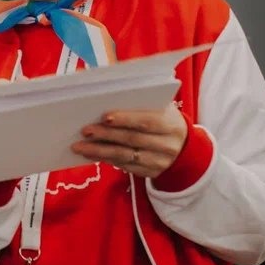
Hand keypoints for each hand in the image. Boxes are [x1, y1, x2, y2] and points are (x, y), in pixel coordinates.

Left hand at [71, 103, 187, 178]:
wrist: (185, 148)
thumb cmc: (164, 120)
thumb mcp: (162, 108)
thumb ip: (141, 102)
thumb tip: (109, 92)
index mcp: (170, 124)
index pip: (146, 122)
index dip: (125, 119)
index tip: (104, 117)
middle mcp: (166, 145)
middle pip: (132, 139)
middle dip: (106, 135)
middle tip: (85, 130)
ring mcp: (158, 162)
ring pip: (125, 156)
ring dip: (100, 151)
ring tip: (79, 146)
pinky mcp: (149, 173)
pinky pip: (124, 166)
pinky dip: (105, 159)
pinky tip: (91, 153)